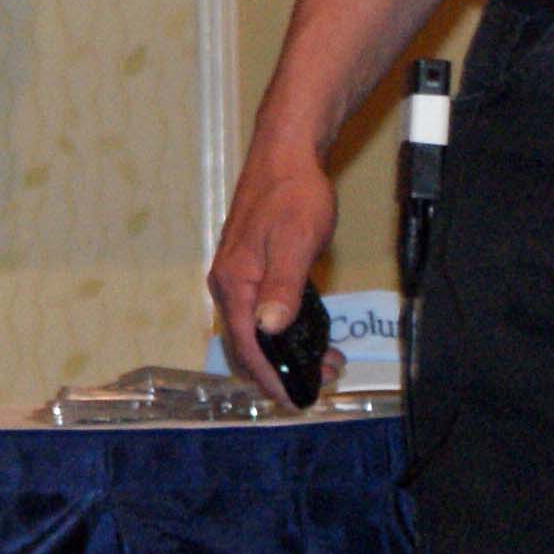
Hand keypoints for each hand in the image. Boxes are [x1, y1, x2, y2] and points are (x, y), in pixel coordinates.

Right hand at [207, 146, 341, 410]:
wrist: (286, 153)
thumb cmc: (293, 195)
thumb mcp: (295, 241)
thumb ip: (282, 286)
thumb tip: (269, 328)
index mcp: (234, 282)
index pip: (248, 346)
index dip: (271, 378)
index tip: (296, 400)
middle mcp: (228, 284)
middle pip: (247, 345)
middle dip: (281, 371)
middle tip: (322, 381)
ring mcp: (237, 276)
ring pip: (255, 331)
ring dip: (285, 353)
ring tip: (325, 361)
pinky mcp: (250, 268)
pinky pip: (260, 313)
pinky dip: (283, 332)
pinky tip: (309, 333)